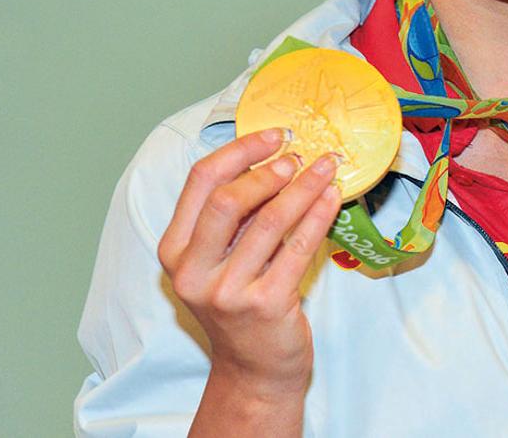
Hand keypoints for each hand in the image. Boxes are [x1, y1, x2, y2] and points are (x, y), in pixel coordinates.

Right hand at [157, 128, 341, 392]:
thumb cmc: (240, 305)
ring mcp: (228, 291)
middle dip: (268, 170)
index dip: (239, 151)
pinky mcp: (267, 304)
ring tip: (325, 168)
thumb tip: (273, 157)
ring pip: (269, 221)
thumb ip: (231, 217)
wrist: (253, 370)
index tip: (273, 136)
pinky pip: (298, 246)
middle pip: (228, 200)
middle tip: (299, 157)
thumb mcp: (218, 259)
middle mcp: (193, 272)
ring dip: (303, 187)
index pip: (200, 182)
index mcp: (174, 251)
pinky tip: (332, 198)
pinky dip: (318, 215)